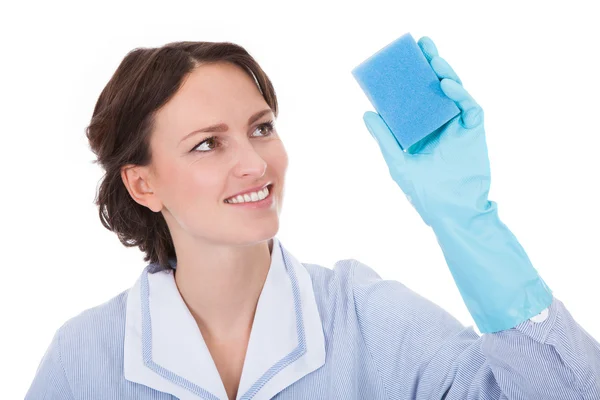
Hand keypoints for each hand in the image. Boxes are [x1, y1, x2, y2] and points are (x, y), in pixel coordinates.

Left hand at [363, 36, 490, 225]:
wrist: (451, 212)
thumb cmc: (423, 192)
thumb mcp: (397, 161)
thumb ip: (384, 138)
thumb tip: (367, 114)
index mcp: (421, 129)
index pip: (417, 96)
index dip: (412, 77)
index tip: (402, 58)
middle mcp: (440, 124)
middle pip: (436, 88)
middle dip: (430, 65)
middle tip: (422, 43)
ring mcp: (458, 126)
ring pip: (454, 91)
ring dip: (445, 72)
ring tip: (432, 58)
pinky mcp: (474, 131)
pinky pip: (469, 107)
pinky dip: (459, 94)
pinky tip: (446, 84)